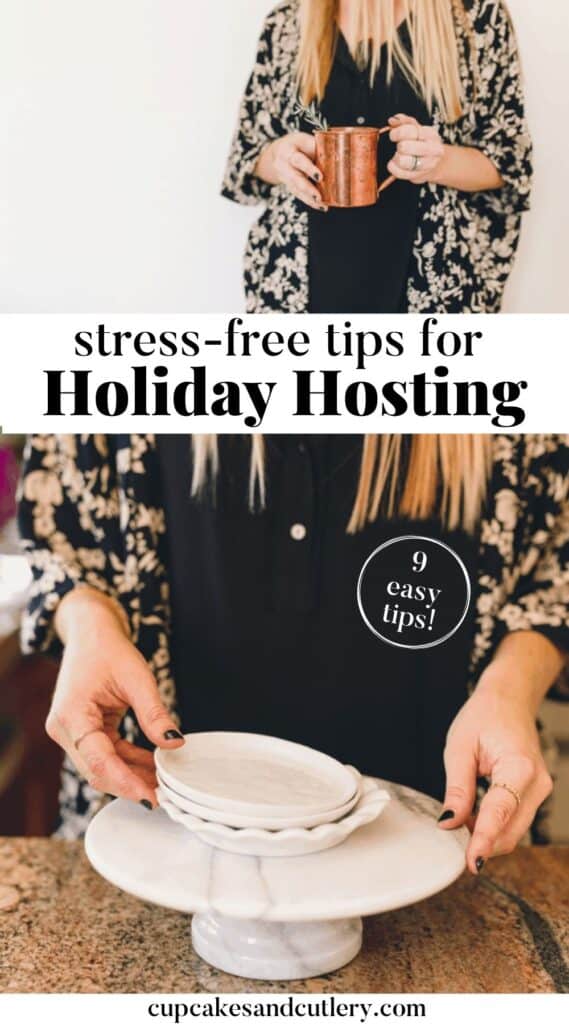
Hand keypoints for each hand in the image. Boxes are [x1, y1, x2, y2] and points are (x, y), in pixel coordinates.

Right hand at [46, 587, 184, 807]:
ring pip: (101, 767)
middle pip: (97, 770)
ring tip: (163, 783)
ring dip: (131, 776)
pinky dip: (127, 763)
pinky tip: (152, 766)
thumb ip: (154, 713)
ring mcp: (71, 733)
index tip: (151, 796)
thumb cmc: (108, 649)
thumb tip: (174, 743)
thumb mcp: (137, 678)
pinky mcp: (82, 733)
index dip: (125, 782)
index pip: (98, 760)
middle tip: (165, 796)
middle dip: (131, 785)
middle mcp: (64, 729)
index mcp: (72, 715)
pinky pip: (105, 756)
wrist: (91, 634)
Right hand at [255, 132, 326, 210]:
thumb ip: (318, 147)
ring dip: (310, 199)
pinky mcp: (289, 187)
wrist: (278, 153)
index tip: (320, 177)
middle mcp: (283, 165)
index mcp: (288, 150)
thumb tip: (340, 154)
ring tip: (322, 205)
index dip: (308, 169)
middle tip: (319, 197)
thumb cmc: (297, 145)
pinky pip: (299, 195)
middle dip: (308, 189)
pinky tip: (321, 206)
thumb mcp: (304, 140)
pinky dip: (310, 202)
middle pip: (295, 179)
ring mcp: (285, 178)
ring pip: (297, 190)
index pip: (298, 160)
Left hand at [387, 113, 445, 184]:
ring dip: (396, 158)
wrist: (434, 162)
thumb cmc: (422, 143)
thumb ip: (405, 122)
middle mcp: (432, 150)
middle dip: (398, 146)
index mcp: (430, 134)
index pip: (411, 131)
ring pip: (403, 162)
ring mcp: (427, 165)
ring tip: (397, 156)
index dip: (398, 132)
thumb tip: (392, 120)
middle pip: (405, 147)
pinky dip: (393, 168)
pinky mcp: (419, 176)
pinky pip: (400, 173)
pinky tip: (394, 164)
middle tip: (398, 146)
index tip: (393, 135)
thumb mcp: (417, 128)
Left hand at [439, 673, 552, 873]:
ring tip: (462, 818)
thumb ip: (457, 789)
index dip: (483, 841)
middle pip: (511, 831)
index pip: (499, 813)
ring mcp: (541, 790)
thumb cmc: (484, 717)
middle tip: (454, 844)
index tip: (471, 862)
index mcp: (519, 766)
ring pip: (514, 831)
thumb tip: (448, 823)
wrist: (509, 700)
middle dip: (483, 843)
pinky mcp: (536, 794)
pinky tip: (474, 815)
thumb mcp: (459, 748)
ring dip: (487, 835)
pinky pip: (516, 821)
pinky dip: (495, 826)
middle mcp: (537, 783)